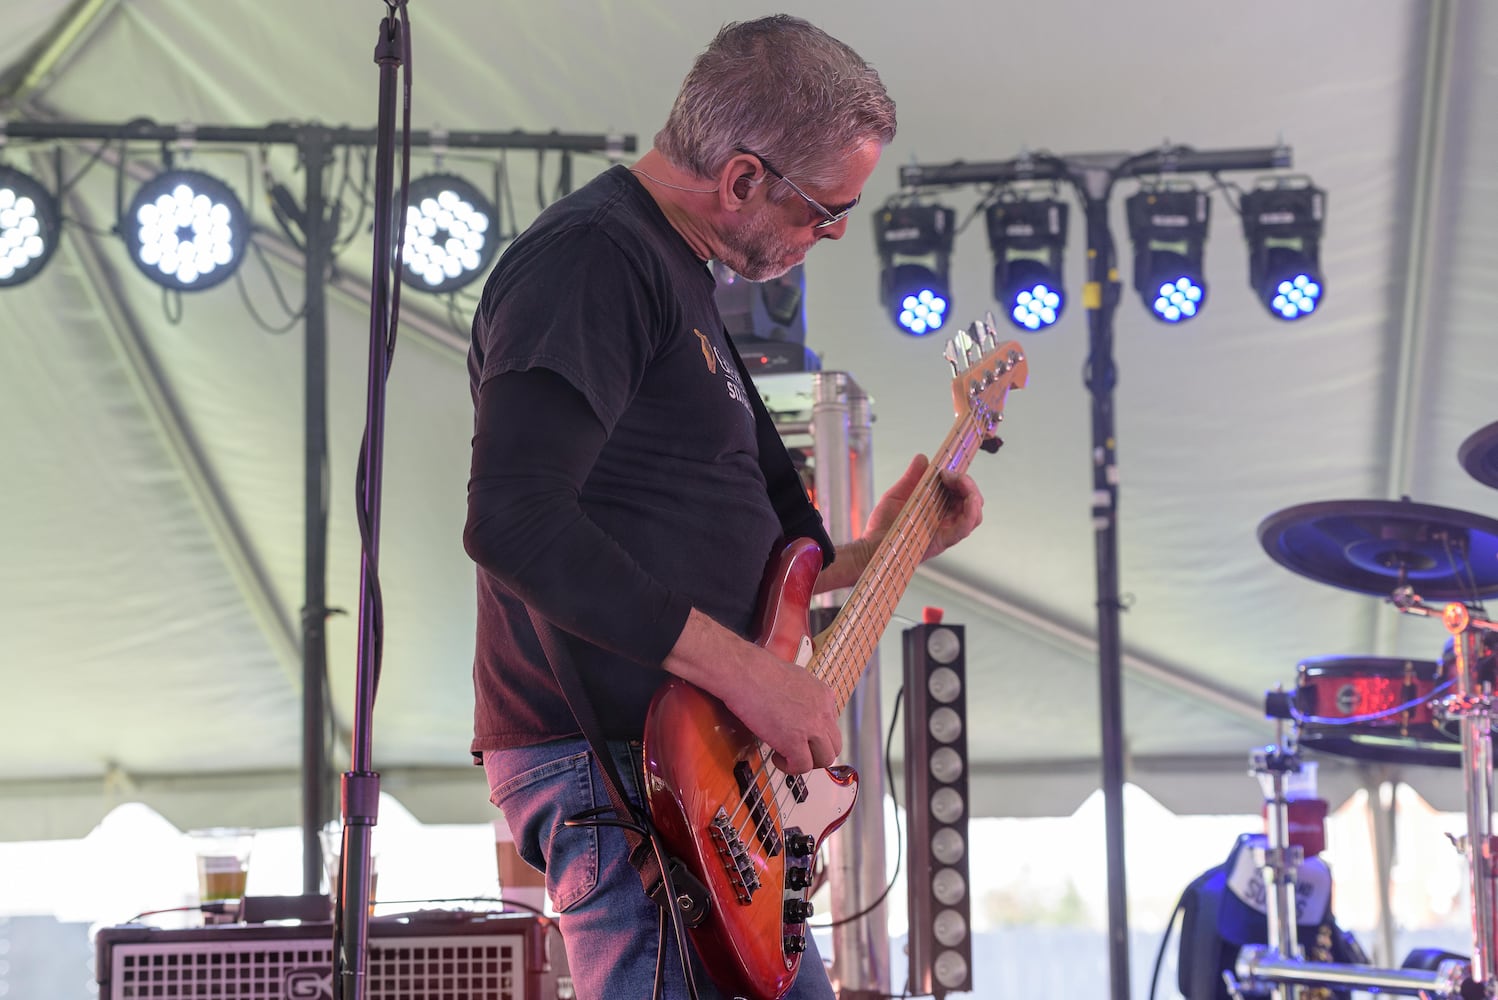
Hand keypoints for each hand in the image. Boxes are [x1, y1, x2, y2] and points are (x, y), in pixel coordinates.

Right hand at [663, 609, 841, 773]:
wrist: (746, 673)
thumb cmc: (759, 671)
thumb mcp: (794, 678)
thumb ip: (803, 696)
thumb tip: (794, 709)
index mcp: (824, 695)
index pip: (831, 725)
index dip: (816, 735)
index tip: (802, 737)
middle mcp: (823, 712)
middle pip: (834, 746)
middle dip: (816, 753)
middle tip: (797, 752)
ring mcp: (811, 728)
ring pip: (824, 759)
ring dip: (806, 762)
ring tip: (787, 757)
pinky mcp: (794, 742)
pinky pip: (802, 766)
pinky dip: (790, 767)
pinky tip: (776, 758)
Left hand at [865, 453, 983, 561]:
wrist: (871, 544)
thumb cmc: (884, 524)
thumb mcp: (897, 494)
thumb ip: (912, 477)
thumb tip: (922, 458)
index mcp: (939, 508)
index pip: (962, 493)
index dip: (962, 479)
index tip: (947, 469)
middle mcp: (946, 520)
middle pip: (973, 501)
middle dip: (967, 483)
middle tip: (948, 474)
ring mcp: (946, 531)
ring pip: (974, 514)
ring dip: (972, 494)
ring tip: (959, 481)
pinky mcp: (943, 541)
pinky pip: (964, 528)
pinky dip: (970, 513)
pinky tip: (968, 500)